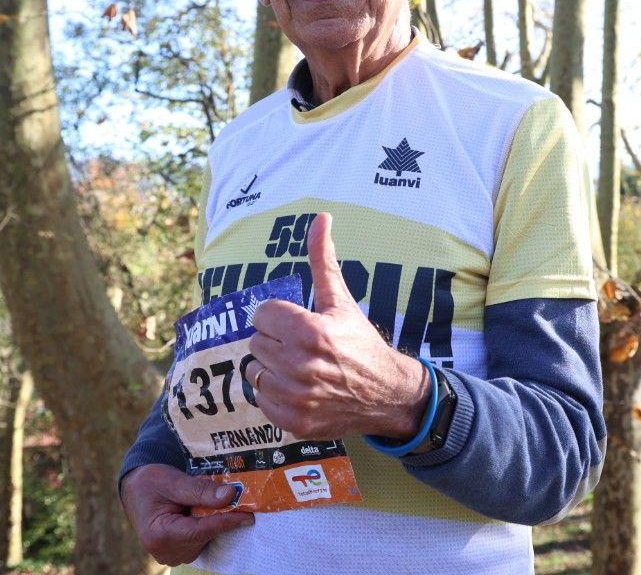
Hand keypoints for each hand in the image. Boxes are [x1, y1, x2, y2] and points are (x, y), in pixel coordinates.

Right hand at [120, 464, 253, 565]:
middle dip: (224, 518)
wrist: (136, 491)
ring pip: (206, 538)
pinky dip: (210, 524)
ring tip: (224, 501)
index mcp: (158, 534)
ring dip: (217, 520)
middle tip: (243, 501)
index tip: (247, 516)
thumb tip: (230, 495)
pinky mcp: (180, 552)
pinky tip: (214, 509)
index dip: (224, 522)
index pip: (199, 531)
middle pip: (204, 535)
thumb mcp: (173, 480)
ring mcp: (173, 554)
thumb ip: (200, 490)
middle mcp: (165, 551)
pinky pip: (203, 540)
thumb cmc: (151, 483)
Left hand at [246, 211, 430, 439]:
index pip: (261, 314)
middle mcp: (300, 365)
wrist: (386, 393)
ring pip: (254, 370)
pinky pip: (260, 399)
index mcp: (309, 331)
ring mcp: (295, 397)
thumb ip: (323, 259)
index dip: (279, 316)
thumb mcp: (341, 300)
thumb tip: (320, 217)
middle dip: (276, 341)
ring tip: (298, 366)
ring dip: (271, 367)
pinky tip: (298, 387)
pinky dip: (274, 394)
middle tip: (301, 345)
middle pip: (256, 342)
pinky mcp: (293, 421)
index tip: (298, 323)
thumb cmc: (360, 342)